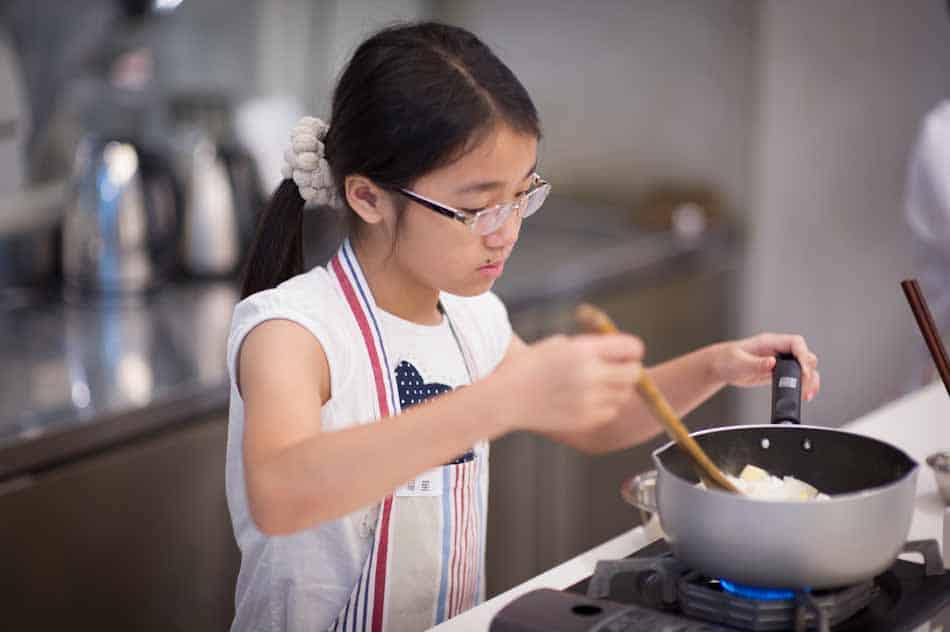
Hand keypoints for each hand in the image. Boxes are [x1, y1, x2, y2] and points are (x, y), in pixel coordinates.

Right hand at [492, 333, 644, 433]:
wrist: (507, 397)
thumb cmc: (531, 366)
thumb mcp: (560, 344)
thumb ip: (592, 346)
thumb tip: (621, 352)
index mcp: (583, 350)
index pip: (631, 348)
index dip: (633, 350)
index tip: (628, 353)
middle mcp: (589, 374)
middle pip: (633, 373)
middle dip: (630, 370)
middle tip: (619, 370)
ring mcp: (588, 399)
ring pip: (623, 395)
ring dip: (616, 389)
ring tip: (596, 385)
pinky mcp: (585, 419)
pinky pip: (610, 411)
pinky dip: (604, 406)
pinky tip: (585, 399)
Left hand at [712, 333, 820, 400]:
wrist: (718, 367)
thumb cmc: (725, 359)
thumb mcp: (738, 361)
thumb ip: (755, 363)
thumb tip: (772, 362)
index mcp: (769, 342)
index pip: (795, 343)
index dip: (803, 355)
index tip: (803, 370)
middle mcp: (776, 350)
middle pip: (804, 355)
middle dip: (808, 370)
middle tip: (806, 385)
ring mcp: (778, 361)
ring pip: (803, 367)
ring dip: (809, 379)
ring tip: (808, 393)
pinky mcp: (776, 373)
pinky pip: (795, 378)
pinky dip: (802, 386)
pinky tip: (803, 394)